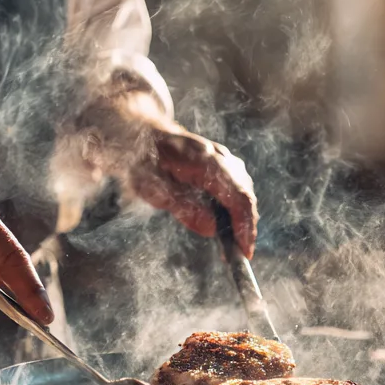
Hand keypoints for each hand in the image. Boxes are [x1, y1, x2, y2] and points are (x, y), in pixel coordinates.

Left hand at [76, 93, 258, 257]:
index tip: (245, 251)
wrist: (137, 130)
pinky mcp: (219, 161)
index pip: (238, 197)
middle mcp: (219, 156)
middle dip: (247, 226)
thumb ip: (183, 208)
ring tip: (235, 242)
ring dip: (242, 217)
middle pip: (246, 194)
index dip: (245, 226)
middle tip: (241, 254)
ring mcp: (221, 156)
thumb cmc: (141, 158)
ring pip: (243, 189)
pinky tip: (228, 223)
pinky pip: (235, 184)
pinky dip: (236, 206)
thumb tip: (211, 230)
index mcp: (205, 161)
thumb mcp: (152, 187)